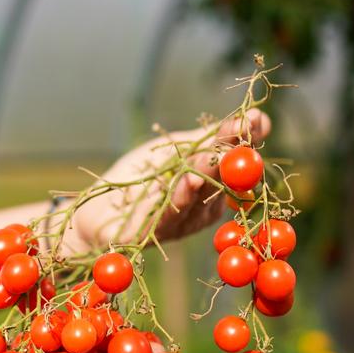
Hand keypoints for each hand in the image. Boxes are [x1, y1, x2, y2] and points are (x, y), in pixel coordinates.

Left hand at [61, 109, 271, 254]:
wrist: (95, 210)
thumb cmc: (138, 179)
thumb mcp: (173, 150)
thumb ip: (208, 138)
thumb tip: (252, 118)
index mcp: (212, 186)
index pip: (235, 160)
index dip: (247, 141)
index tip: (257, 119)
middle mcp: (203, 207)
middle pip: (222, 178)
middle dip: (232, 154)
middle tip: (241, 132)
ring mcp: (182, 223)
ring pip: (199, 196)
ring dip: (207, 174)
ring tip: (213, 155)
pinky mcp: (155, 234)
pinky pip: (171, 215)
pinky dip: (180, 197)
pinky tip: (188, 181)